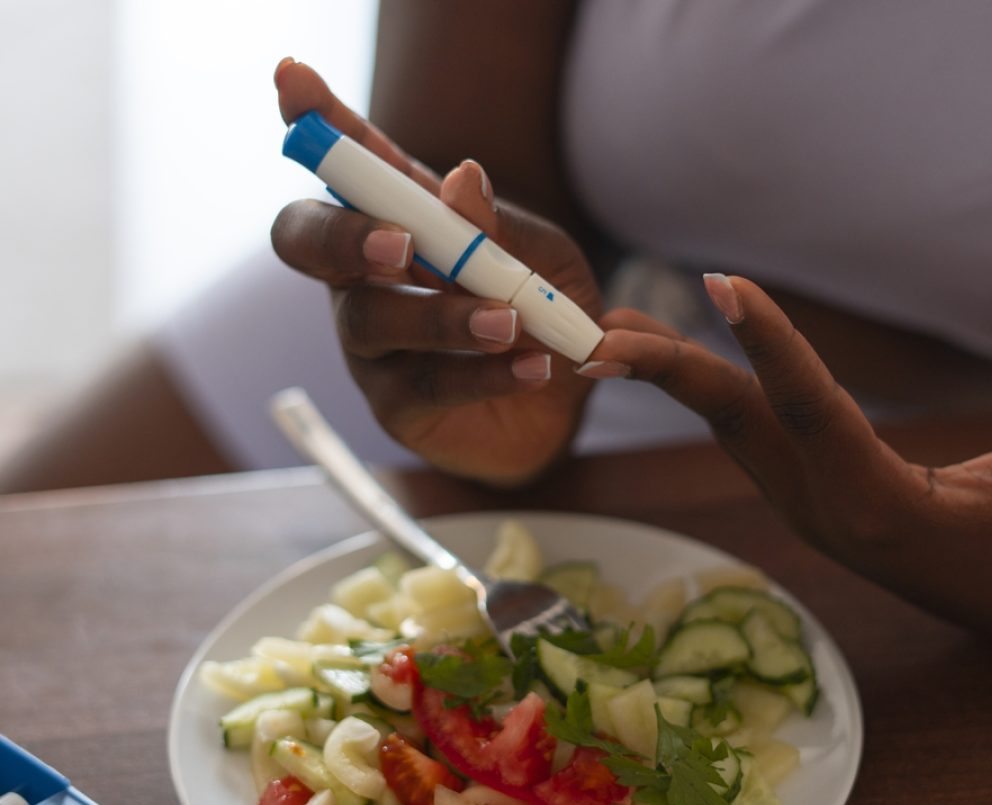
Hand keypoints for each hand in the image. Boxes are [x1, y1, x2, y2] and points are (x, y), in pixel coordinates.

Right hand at [271, 60, 601, 485]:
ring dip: (441, 316)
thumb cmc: (544, 315)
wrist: (567, 405)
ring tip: (509, 321)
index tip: (293, 80)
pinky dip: (480, 373)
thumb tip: (461, 179)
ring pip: (370, 319)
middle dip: (344, 233)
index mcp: (400, 222)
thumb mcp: (543, 259)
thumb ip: (500, 227)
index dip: (318, 124)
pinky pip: (424, 384)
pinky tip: (532, 367)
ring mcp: (372, 344)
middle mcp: (366, 278)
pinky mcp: (395, 405)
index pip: (350, 167)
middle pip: (306, 240)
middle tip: (402, 245)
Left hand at [586, 275, 991, 643]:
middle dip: (667, 371)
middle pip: (738, 423)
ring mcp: (811, 509)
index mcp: (882, 508)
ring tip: (617, 326)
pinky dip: (710, 394)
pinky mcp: (813, 501)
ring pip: (734, 431)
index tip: (719, 283)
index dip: (767, 343)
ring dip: (675, 378)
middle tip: (598, 327)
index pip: (810, 409)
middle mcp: (827, 510)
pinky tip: (682, 361)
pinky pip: (751, 438)